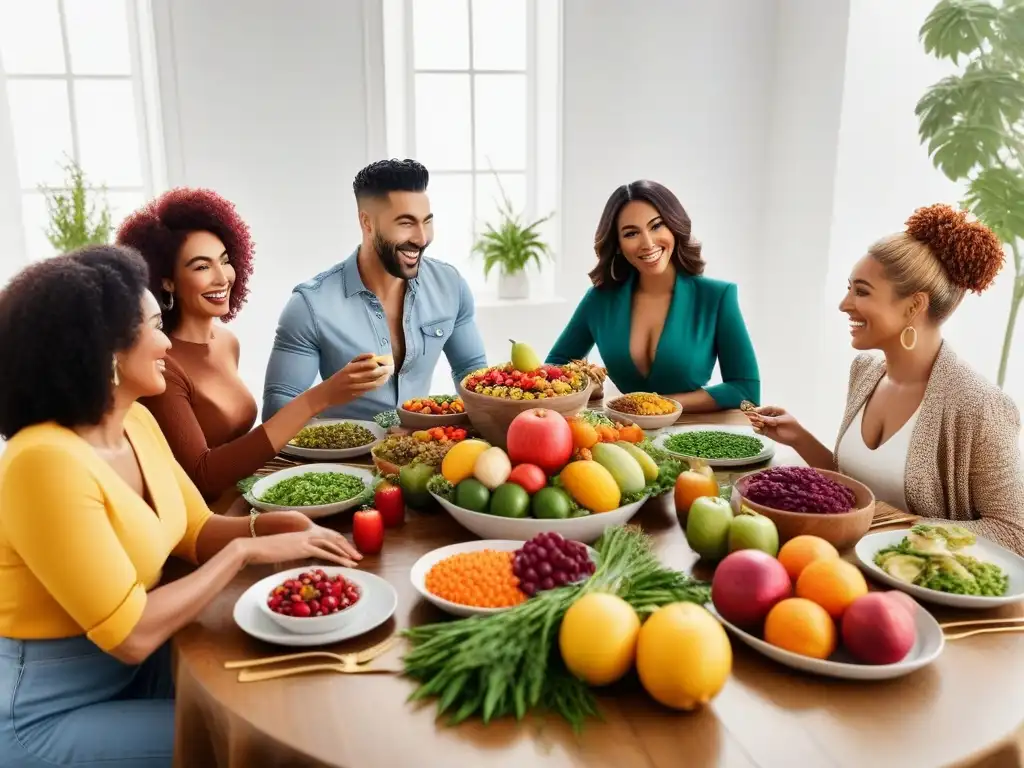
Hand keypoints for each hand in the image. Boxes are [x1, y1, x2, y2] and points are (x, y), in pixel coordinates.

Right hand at [242, 526, 362, 566]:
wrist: (252, 547)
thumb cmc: (261, 552)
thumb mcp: (280, 553)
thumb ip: (289, 555)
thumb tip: (292, 562)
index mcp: (301, 534)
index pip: (324, 537)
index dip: (336, 544)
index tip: (346, 551)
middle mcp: (305, 535)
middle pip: (332, 539)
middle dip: (346, 548)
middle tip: (357, 556)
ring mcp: (304, 540)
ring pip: (331, 545)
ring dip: (345, 553)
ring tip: (356, 561)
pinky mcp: (302, 548)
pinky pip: (324, 553)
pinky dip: (337, 558)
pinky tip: (346, 564)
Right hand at [318, 353, 389, 406]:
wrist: (327, 393)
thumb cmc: (338, 378)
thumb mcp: (346, 367)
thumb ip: (359, 360)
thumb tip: (373, 355)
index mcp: (349, 368)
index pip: (368, 364)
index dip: (378, 363)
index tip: (385, 362)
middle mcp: (352, 377)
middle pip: (372, 373)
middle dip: (383, 371)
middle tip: (390, 369)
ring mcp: (354, 386)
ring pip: (373, 382)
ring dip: (382, 379)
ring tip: (388, 376)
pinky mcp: (356, 394)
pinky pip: (369, 389)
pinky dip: (377, 386)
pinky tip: (381, 383)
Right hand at [744, 405, 804, 445]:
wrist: (796, 439)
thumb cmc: (792, 427)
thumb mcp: (782, 421)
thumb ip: (771, 419)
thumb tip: (760, 417)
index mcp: (776, 411)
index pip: (766, 408)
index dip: (760, 409)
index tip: (755, 411)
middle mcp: (770, 416)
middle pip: (760, 415)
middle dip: (755, 416)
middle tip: (751, 418)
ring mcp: (767, 424)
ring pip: (758, 422)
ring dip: (755, 423)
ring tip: (756, 425)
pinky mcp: (766, 431)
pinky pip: (758, 429)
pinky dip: (757, 429)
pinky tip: (758, 430)